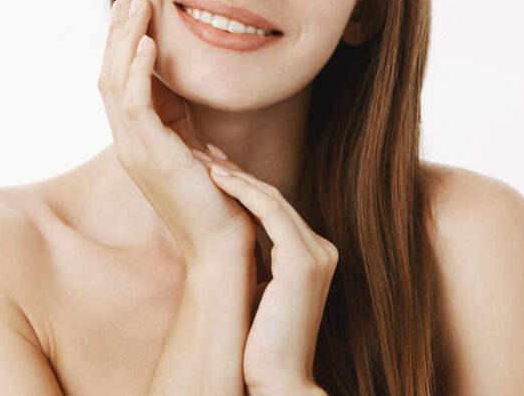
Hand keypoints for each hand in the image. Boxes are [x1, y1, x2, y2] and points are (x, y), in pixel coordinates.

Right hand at [98, 0, 255, 262]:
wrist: (223, 250)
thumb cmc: (219, 205)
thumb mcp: (200, 154)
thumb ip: (187, 127)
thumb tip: (192, 104)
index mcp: (138, 139)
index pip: (121, 77)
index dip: (124, 37)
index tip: (134, 0)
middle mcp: (128, 141)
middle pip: (109, 70)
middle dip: (119, 26)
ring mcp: (134, 149)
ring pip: (116, 81)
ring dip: (126, 38)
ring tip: (136, 1)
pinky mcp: (151, 156)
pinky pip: (135, 104)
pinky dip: (140, 70)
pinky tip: (150, 42)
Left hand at [198, 147, 336, 392]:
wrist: (278, 379)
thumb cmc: (260, 341)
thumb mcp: (259, 288)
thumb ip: (256, 261)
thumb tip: (226, 239)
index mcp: (311, 254)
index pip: (274, 207)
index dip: (242, 183)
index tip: (211, 165)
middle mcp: (321, 249)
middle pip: (273, 198)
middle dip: (235, 172)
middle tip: (202, 151)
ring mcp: (317, 254)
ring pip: (272, 199)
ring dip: (234, 176)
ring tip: (201, 159)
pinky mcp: (304, 261)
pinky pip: (271, 213)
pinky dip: (243, 192)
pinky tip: (217, 178)